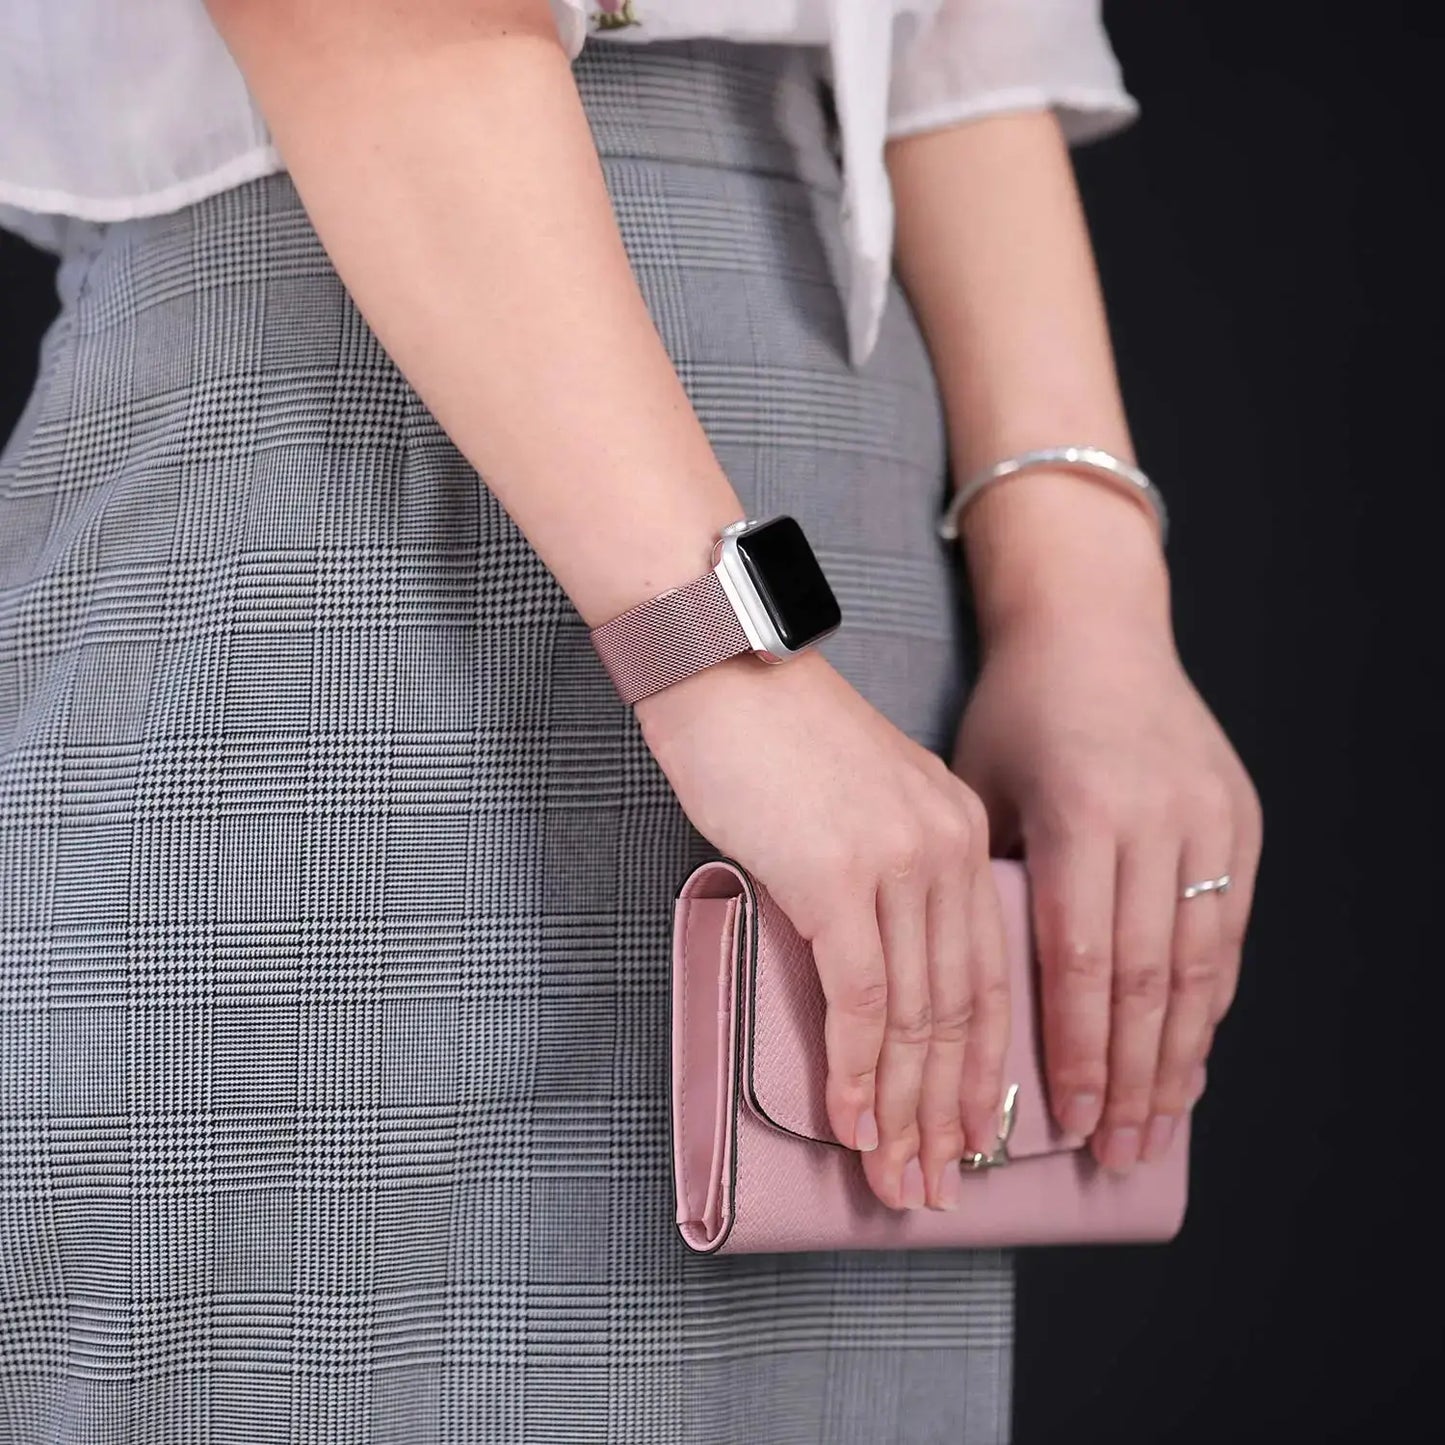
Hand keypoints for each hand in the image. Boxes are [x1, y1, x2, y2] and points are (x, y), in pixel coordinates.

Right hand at [637, 651, 1009, 1211]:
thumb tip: (863, 974)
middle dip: (953, 1110)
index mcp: (956, 831)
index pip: (987, 972)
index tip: (972, 1132)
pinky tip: (854, 1120)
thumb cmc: (766, 734)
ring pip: (919, 1014)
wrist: (719, 659)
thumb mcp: (848, 805)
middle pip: (963, 1007)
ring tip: (899, 1178)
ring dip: (909, 1108)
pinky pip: (860, 995)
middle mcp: (944, 848)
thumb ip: (874, 878)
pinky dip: (858, 1067)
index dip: (980, 1065)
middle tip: (940, 1185)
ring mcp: (895, 861)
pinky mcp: (836, 874)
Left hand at [951, 612, 1260, 1172]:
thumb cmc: (1016, 712)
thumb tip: (979, 999)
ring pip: (1200, 964)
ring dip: (1179, 1055)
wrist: (1096, 628)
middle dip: (1130, 1077)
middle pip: (1147, 978)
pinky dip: (1209, 997)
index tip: (1063, 1120)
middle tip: (1114, 1153)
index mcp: (1080, 813)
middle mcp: (1156, 820)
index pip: (1081, 961)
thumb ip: (991, 886)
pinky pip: (1229, 928)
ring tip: (1156, 1126)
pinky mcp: (1241, 819)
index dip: (1075, 1050)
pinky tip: (1191, 1050)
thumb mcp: (980, 789)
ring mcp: (1211, 819)